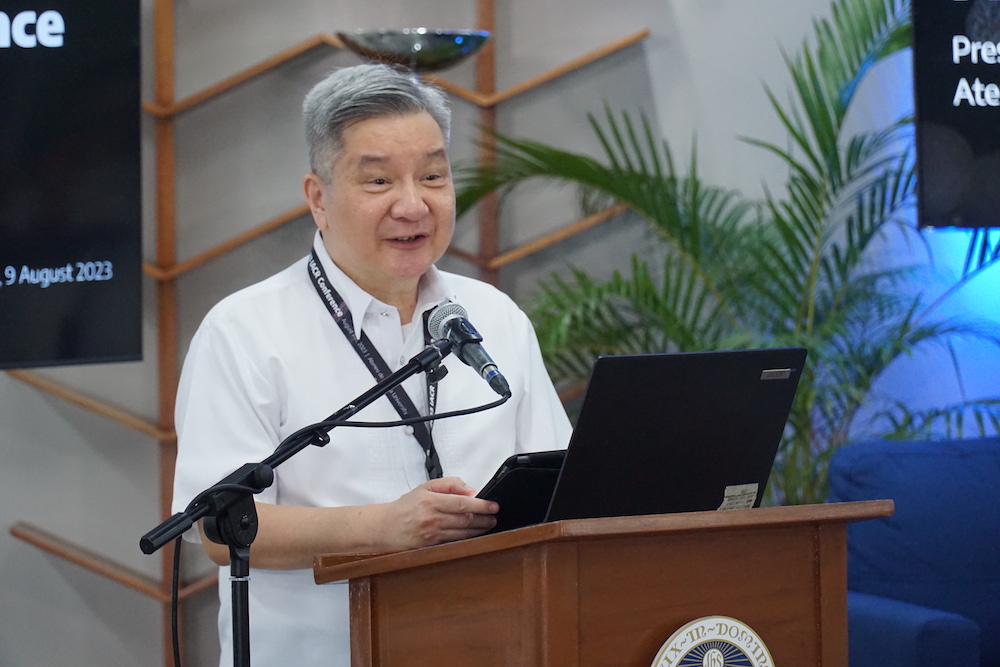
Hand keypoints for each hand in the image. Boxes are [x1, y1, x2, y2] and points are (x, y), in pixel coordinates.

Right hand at [383, 477, 498, 549]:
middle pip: (465, 520)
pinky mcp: (432, 546)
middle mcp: (432, 519)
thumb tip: (471, 490)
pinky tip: (475, 535)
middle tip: (494, 516)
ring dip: (479, 530)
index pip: (462, 504)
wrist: (386, 526)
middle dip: (484, 519)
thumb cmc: (406, 506)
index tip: (493, 505)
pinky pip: (454, 542)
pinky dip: (467, 538)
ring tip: (488, 524)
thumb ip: (449, 484)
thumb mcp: (426, 487)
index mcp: (431, 501)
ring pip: (463, 533)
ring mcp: (432, 535)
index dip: (481, 506)